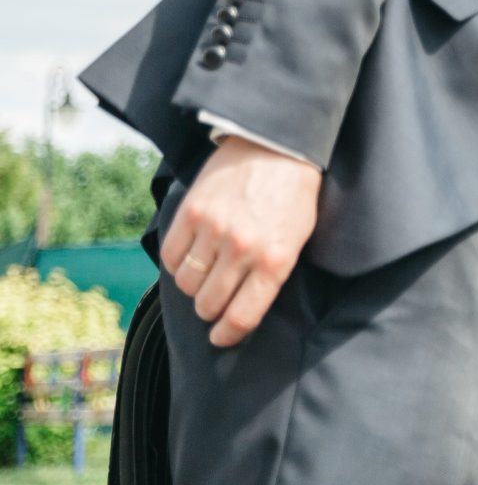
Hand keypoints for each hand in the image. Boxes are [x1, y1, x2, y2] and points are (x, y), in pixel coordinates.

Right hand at [163, 137, 323, 346]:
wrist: (276, 146)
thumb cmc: (294, 195)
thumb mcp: (300, 237)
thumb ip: (275, 272)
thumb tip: (247, 305)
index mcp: (276, 260)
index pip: (242, 316)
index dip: (227, 334)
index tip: (220, 338)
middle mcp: (242, 249)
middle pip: (209, 304)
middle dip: (210, 311)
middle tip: (213, 305)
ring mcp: (214, 230)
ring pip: (187, 283)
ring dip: (193, 288)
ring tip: (203, 279)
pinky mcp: (191, 213)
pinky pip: (170, 256)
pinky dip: (175, 264)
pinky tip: (189, 259)